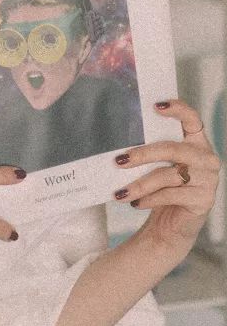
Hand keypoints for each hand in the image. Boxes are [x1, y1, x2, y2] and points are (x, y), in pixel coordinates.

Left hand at [118, 99, 219, 256]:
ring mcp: (208, 179)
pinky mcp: (204, 199)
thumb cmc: (164, 184)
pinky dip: (149, 199)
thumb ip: (151, 147)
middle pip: (172, 149)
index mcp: (196, 141)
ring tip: (121, 192)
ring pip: (167, 176)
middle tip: (119, 160)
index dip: (177, 109)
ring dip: (140, 184)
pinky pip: (170, 195)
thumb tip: (117, 140)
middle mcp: (206, 158)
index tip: (155, 106)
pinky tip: (136, 202)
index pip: (192, 118)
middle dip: (142, 154)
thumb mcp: (159, 163)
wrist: (176, 219)